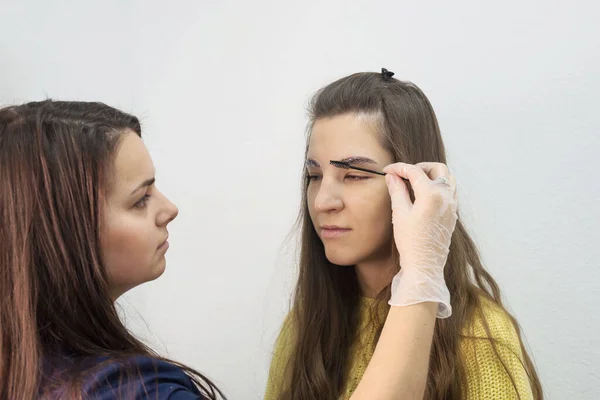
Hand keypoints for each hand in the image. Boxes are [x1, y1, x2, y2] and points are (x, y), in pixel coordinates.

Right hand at [383, 162, 457, 317]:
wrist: (425, 265)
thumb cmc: (411, 242)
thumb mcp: (400, 214)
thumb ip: (397, 191)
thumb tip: (393, 177)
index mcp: (432, 194)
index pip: (415, 171)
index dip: (399, 168)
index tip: (388, 171)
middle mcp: (446, 197)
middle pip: (438, 169)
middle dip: (420, 167)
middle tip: (405, 173)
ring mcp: (452, 205)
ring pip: (448, 178)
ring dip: (432, 175)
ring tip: (416, 182)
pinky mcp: (453, 214)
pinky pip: (450, 191)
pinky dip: (439, 186)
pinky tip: (425, 195)